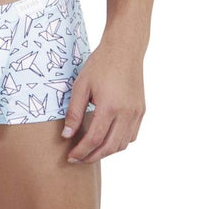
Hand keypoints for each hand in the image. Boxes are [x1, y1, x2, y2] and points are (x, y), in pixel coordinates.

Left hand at [60, 40, 145, 162]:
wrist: (124, 50)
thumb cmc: (100, 64)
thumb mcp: (81, 86)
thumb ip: (74, 113)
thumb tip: (67, 135)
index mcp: (109, 107)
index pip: (94, 140)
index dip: (81, 151)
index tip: (71, 156)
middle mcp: (126, 113)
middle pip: (109, 147)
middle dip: (92, 157)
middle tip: (79, 159)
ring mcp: (136, 113)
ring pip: (122, 144)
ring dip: (106, 151)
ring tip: (91, 150)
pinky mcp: (141, 110)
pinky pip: (131, 135)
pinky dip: (119, 142)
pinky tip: (107, 139)